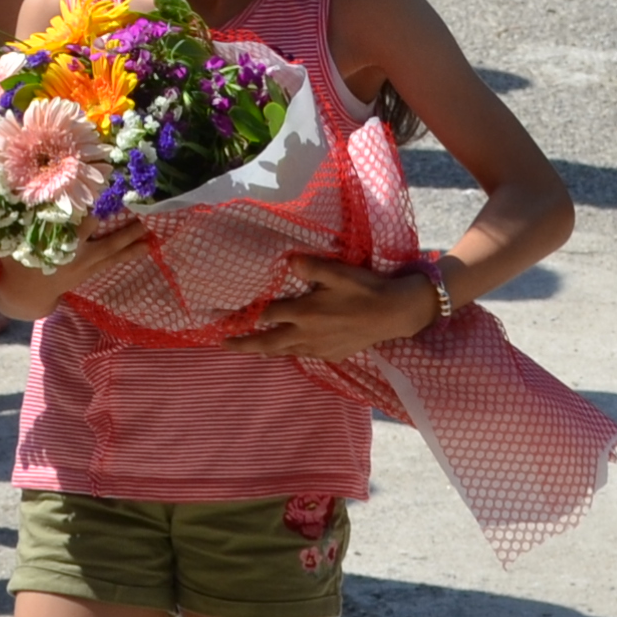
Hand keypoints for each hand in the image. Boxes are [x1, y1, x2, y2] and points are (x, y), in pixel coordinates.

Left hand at [231, 254, 441, 359]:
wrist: (394, 313)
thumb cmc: (364, 289)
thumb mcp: (336, 271)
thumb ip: (309, 266)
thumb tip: (288, 261)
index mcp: (304, 313)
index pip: (267, 315)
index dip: (248, 315)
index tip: (229, 314)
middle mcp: (307, 334)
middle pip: (268, 343)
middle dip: (243, 344)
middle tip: (222, 345)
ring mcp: (319, 347)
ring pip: (285, 352)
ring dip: (265, 351)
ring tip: (251, 351)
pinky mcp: (332, 354)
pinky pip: (304, 355)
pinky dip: (290, 353)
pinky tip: (289, 350)